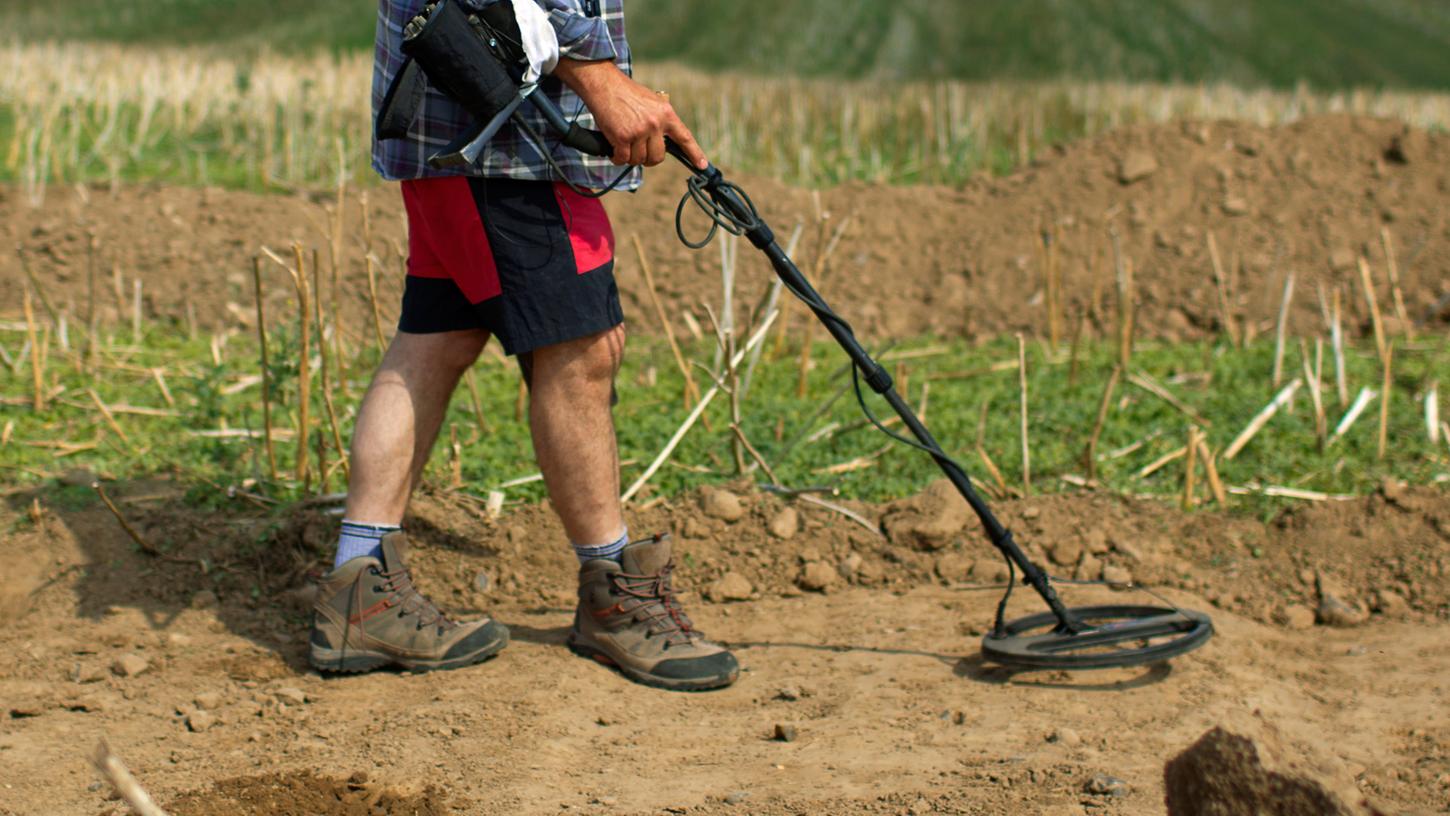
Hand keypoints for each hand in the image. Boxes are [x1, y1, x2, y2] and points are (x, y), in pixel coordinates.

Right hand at [552, 59, 707, 168]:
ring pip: (639, 160)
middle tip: (638, 150)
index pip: (684, 137)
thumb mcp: (652, 102)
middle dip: (648, 158)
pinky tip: (614, 151)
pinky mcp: (622, 137)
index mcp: (666, 114)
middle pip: (658, 157)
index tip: (703, 165)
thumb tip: (664, 141)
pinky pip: (623, 159)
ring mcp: (639, 131)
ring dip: (630, 157)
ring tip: (623, 143)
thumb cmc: (627, 93)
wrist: (605, 84)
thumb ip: (660, 120)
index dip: (695, 153)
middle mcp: (655, 123)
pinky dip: (617, 158)